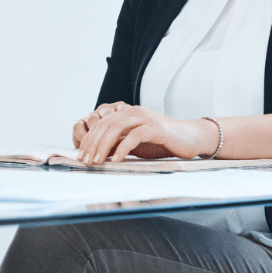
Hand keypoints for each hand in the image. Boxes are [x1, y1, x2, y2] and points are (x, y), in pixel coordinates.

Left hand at [73, 102, 214, 164]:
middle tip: (85, 161)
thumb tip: (98, 155)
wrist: (190, 137)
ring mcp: (143, 118)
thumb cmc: (162, 141)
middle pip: (104, 126)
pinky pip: (134, 136)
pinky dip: (123, 148)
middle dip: (92, 144)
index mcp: (125, 113)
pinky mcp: (155, 127)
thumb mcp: (136, 142)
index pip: (100, 124)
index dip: (88, 140)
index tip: (81, 156)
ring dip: (104, 146)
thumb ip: (119, 142)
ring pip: (116, 128)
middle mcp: (132, 112)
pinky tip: (117, 160)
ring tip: (97, 161)